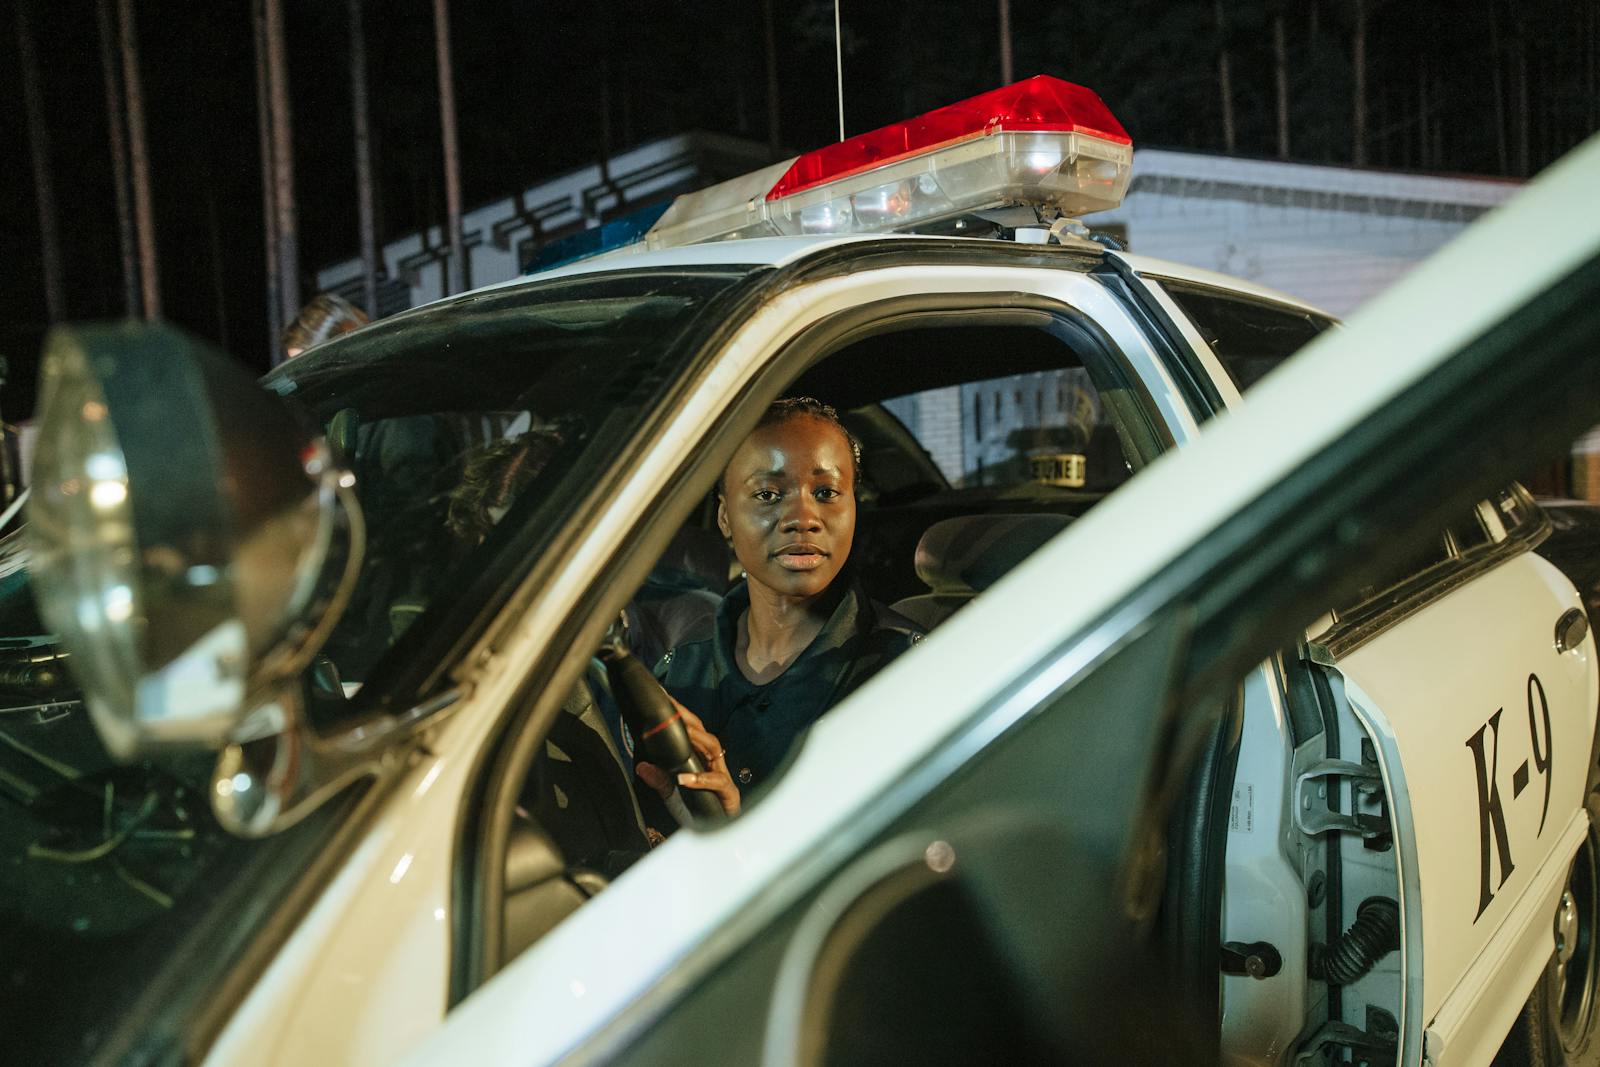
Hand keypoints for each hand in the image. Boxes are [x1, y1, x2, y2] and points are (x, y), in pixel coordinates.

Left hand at [635, 696, 740, 816]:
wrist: (718, 839)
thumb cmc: (698, 815)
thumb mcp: (673, 795)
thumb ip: (660, 781)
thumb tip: (643, 767)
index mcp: (702, 760)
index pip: (692, 732)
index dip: (680, 716)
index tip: (665, 701)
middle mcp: (714, 764)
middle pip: (703, 734)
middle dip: (688, 720)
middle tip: (670, 708)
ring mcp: (723, 777)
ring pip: (714, 750)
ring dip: (697, 740)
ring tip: (682, 734)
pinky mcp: (729, 794)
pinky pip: (717, 782)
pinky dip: (701, 780)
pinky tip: (685, 779)